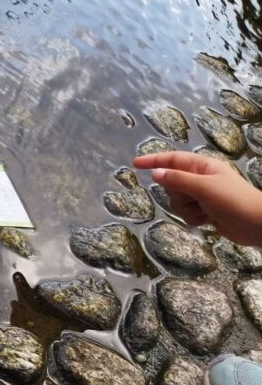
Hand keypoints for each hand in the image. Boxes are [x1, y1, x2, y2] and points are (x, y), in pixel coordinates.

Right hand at [133, 151, 261, 245]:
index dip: (154, 160)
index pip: (172, 160)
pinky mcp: (204, 211)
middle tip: (196, 199)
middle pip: (172, 184)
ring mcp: (202, 196)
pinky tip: (209, 220)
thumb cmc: (234, 200)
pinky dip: (194, 218)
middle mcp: (200, 179)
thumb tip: (155, 173)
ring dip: (188, 209)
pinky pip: (185, 214)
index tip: (135, 163)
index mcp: (202, 166)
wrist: (256, 225)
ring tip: (206, 211)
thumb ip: (177, 180)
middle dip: (179, 195)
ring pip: (177, 202)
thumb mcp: (204, 187)